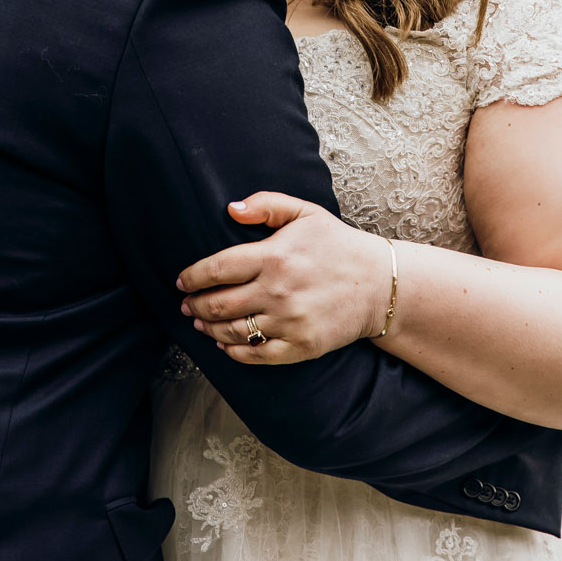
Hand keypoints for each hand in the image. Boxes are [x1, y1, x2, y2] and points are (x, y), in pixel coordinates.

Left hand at [176, 193, 391, 364]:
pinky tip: (224, 344)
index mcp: (274, 256)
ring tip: (199, 323)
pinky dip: (233, 352)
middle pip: (218, 304)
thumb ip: (266, 205)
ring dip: (208, 328)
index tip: (182, 282)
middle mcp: (278, 291)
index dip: (192, 277)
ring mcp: (289, 322)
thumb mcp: (305, 213)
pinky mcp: (300, 346)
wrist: (379, 284)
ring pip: (232, 331)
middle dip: (194, 306)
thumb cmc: (338, 245)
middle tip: (186, 305)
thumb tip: (231, 208)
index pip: (217, 269)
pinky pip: (256, 355)